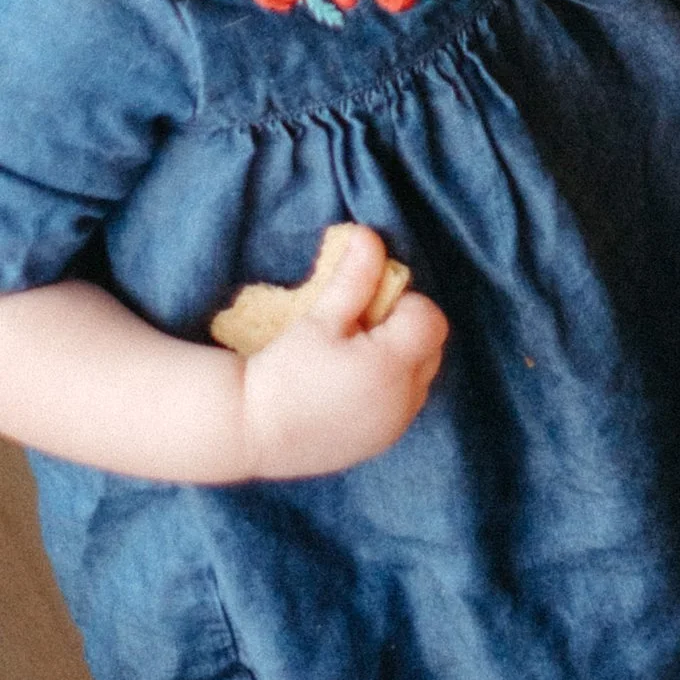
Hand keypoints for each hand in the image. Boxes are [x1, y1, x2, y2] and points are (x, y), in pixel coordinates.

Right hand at [235, 228, 446, 479]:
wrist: (248, 431)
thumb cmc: (283, 372)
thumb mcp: (320, 318)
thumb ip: (355, 277)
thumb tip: (370, 235)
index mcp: (393, 366)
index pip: (429, 319)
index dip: (404, 305)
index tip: (368, 308)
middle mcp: (404, 402)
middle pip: (431, 348)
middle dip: (405, 330)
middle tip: (360, 329)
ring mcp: (393, 428)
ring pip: (420, 378)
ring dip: (400, 360)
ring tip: (354, 357)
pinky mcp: (379, 445)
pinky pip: (402, 406)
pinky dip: (389, 389)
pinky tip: (351, 385)